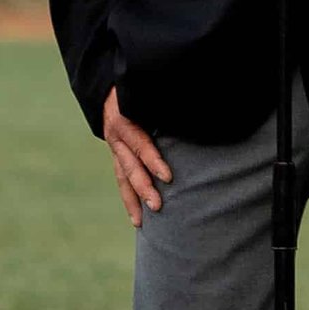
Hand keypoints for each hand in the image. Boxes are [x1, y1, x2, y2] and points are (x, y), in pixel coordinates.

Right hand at [101, 87, 173, 226]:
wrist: (109, 87)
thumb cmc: (136, 88)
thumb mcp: (147, 93)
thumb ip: (166, 104)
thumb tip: (198, 111)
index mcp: (124, 119)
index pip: (139, 143)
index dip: (153, 160)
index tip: (168, 176)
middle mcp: (116, 136)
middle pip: (130, 165)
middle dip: (143, 187)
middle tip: (157, 205)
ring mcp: (114, 148)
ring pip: (122, 177)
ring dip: (133, 200)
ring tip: (141, 222)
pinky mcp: (117, 156)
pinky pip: (122, 179)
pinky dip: (129, 198)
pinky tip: (137, 218)